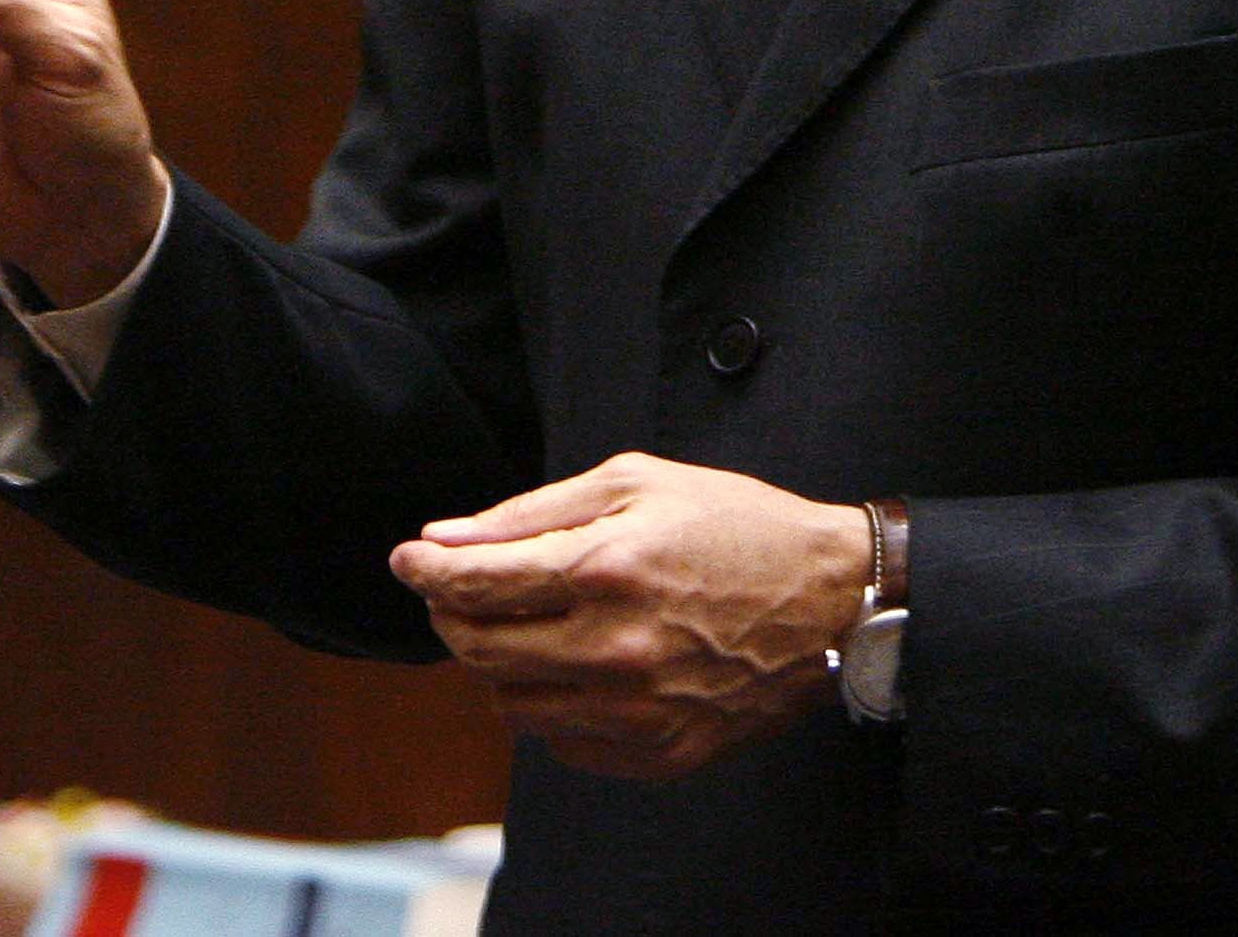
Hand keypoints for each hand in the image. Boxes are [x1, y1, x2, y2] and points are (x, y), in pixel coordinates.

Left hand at [390, 452, 868, 779]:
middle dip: (452, 616)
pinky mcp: (658, 755)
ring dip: (499, 662)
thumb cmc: (732, 525)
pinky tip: (580, 663)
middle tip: (460, 590)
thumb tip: (444, 540)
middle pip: (479, 651)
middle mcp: (616, 650)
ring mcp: (637, 713)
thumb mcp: (635, 482)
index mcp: (608, 568)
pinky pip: (561, 742)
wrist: (828, 600)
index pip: (478, 586)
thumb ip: (530, 514)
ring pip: (511, 704)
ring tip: (530, 623)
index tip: (409, 559)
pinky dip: (551, 703)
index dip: (427, 571)